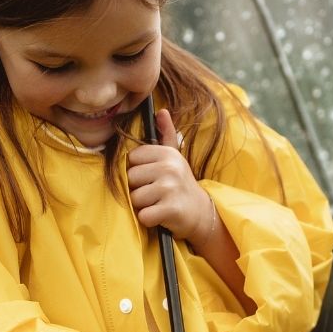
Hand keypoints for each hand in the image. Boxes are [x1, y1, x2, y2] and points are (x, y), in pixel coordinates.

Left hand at [128, 108, 219, 242]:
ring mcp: (170, 188)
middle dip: (138, 189)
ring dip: (143, 206)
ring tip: (157, 203)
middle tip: (155, 193)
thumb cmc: (181, 184)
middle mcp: (169, 167)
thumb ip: (166, 135)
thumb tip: (161, 111)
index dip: (138, 170)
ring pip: (135, 198)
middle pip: (130, 178)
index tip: (151, 177)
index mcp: (167, 153)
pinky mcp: (171, 209)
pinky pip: (143, 215)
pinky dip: (148, 220)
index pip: (132, 158)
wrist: (201, 213)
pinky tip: (160, 216)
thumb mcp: (175, 158)